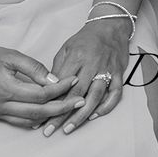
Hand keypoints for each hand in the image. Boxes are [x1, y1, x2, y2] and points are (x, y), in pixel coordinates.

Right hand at [0, 45, 77, 129]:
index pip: (42, 94)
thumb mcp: (8, 55)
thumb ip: (31, 67)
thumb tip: (52, 79)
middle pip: (40, 112)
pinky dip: (33, 120)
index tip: (74, 81)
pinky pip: (17, 122)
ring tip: (67, 108)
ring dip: (49, 116)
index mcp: (7, 89)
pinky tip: (45, 115)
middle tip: (80, 100)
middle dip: (62, 107)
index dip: (61, 89)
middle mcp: (2, 105)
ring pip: (29, 121)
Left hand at [42, 15, 133, 135]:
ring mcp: (107, 69)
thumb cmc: (85, 39)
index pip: (61, 84)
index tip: (38, 116)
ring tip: (69, 128)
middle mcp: (93, 64)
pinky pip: (115, 93)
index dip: (49, 102)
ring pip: (95, 96)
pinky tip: (95, 116)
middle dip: (60, 114)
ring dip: (81, 115)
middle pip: (75, 94)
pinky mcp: (119, 73)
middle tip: (49, 130)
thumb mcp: (66, 49)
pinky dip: (106, 106)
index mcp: (77, 57)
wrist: (110, 26)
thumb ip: (57, 69)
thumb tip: (48, 91)